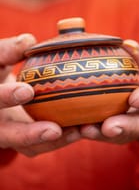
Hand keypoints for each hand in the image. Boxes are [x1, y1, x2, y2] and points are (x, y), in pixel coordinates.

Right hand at [0, 34, 80, 156]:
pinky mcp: (25, 144)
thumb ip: (7, 51)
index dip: (6, 98)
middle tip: (54, 130)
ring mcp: (9, 138)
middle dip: (30, 135)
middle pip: (9, 136)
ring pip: (28, 147)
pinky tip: (80, 130)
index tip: (27, 91)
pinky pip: (42, 146)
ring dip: (53, 142)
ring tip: (77, 132)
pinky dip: (61, 140)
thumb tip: (29, 41)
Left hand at [79, 40, 138, 147]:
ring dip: (108, 135)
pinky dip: (98, 135)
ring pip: (129, 134)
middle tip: (109, 127)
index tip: (134, 100)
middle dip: (127, 127)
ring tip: (88, 131)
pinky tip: (81, 130)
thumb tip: (128, 46)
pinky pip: (115, 136)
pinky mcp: (129, 131)